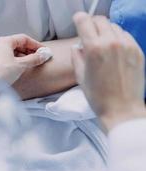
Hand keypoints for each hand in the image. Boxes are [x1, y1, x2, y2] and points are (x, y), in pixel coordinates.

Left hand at [0, 34, 48, 85]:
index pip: (23, 38)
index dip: (35, 44)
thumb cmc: (0, 74)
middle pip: (17, 44)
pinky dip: (14, 60)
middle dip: (29, 51)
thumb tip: (43, 55)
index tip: (43, 51)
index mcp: (4, 41)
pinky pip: (5, 57)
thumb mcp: (21, 65)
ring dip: (22, 56)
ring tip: (30, 63)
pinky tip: (19, 67)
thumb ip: (34, 59)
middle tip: (38, 57)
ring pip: (11, 51)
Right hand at [71, 12, 145, 131]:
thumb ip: (77, 56)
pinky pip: (126, 36)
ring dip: (106, 31)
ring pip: (114, 27)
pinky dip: (118, 38)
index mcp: (94, 49)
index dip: (79, 18)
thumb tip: (77, 47)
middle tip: (89, 32)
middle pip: (101, 20)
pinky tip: (114, 50)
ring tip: (102, 44)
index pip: (85, 21)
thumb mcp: (80, 76)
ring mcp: (127, 46)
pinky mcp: (138, 51)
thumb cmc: (98, 96)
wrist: (121, 109)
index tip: (78, 19)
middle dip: (92, 23)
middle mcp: (111, 43)